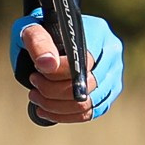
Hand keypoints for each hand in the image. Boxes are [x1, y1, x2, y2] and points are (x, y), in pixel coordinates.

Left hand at [9, 11, 123, 123]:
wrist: (49, 39)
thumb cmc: (40, 32)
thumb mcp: (31, 29)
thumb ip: (38, 42)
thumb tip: (48, 64)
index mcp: (98, 33)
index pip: (84, 62)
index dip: (58, 74)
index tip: (36, 72)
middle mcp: (112, 54)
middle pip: (88, 86)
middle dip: (53, 91)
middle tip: (33, 83)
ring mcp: (113, 76)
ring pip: (88, 104)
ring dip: (56, 106)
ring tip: (35, 97)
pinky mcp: (108, 94)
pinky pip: (89, 114)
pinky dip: (64, 115)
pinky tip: (45, 110)